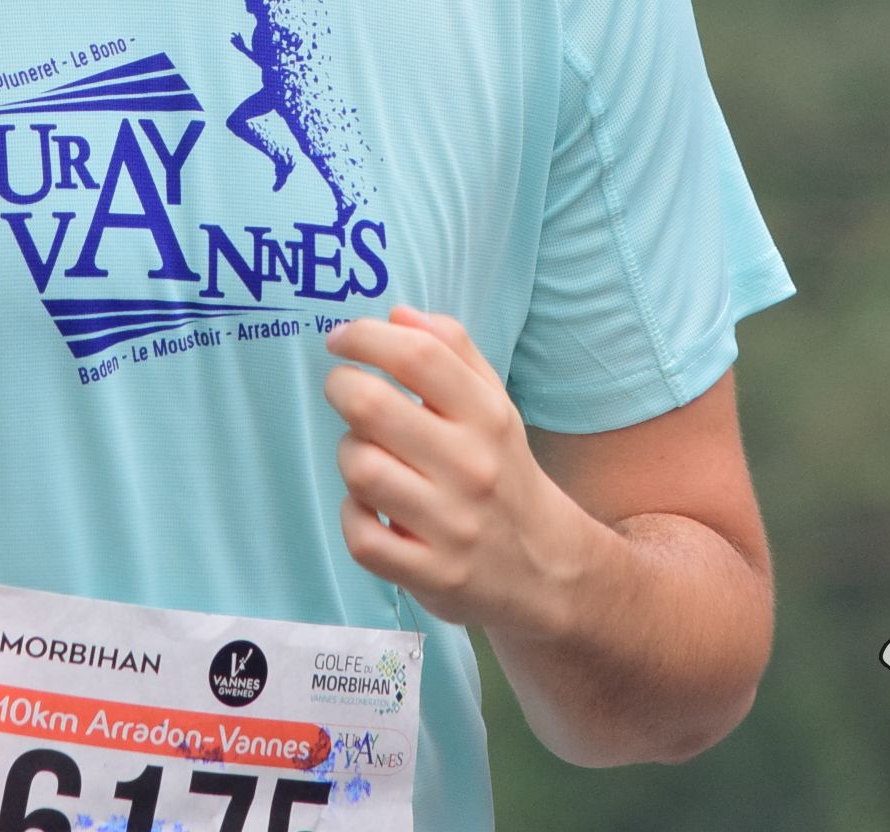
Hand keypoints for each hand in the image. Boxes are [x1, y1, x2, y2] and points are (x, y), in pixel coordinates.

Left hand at [322, 304, 588, 636]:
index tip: (341, 340)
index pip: (417, 356)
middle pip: (370, 407)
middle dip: (341, 388)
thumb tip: (396, 314)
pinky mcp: (432, 575)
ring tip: (367, 455)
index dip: (365, 337)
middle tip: (345, 392)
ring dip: (349, 455)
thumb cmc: (503, 473)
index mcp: (488, 417)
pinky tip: (370, 508)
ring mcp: (452, 526)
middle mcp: (473, 467)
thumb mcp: (494, 406)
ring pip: (359, 469)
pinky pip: (361, 535)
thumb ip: (452, 352)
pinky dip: (353, 515)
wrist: (548, 570)